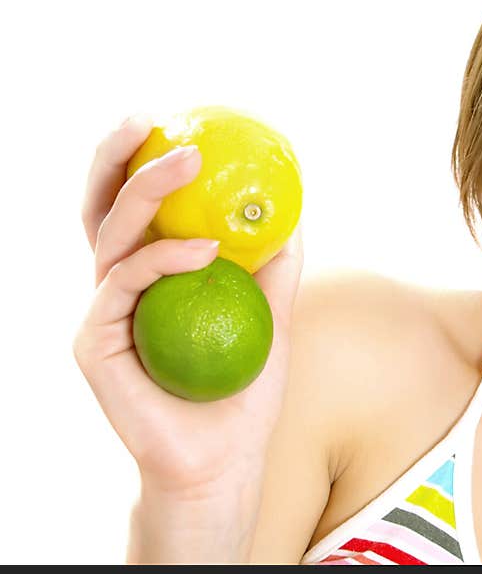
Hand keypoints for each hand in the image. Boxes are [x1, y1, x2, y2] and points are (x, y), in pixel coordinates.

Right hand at [73, 115, 303, 499]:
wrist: (224, 456)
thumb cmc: (243, 386)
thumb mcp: (270, 315)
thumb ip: (273, 266)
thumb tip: (294, 211)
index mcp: (150, 274)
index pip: (135, 205)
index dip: (142, 159)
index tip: (173, 119)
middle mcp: (117, 284)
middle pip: (102, 205)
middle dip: (119, 155)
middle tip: (151, 117)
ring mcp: (101, 311)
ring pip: (109, 233)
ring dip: (145, 190)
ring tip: (186, 160)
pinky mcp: (94, 341)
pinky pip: (125, 283)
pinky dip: (163, 258)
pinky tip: (205, 250)